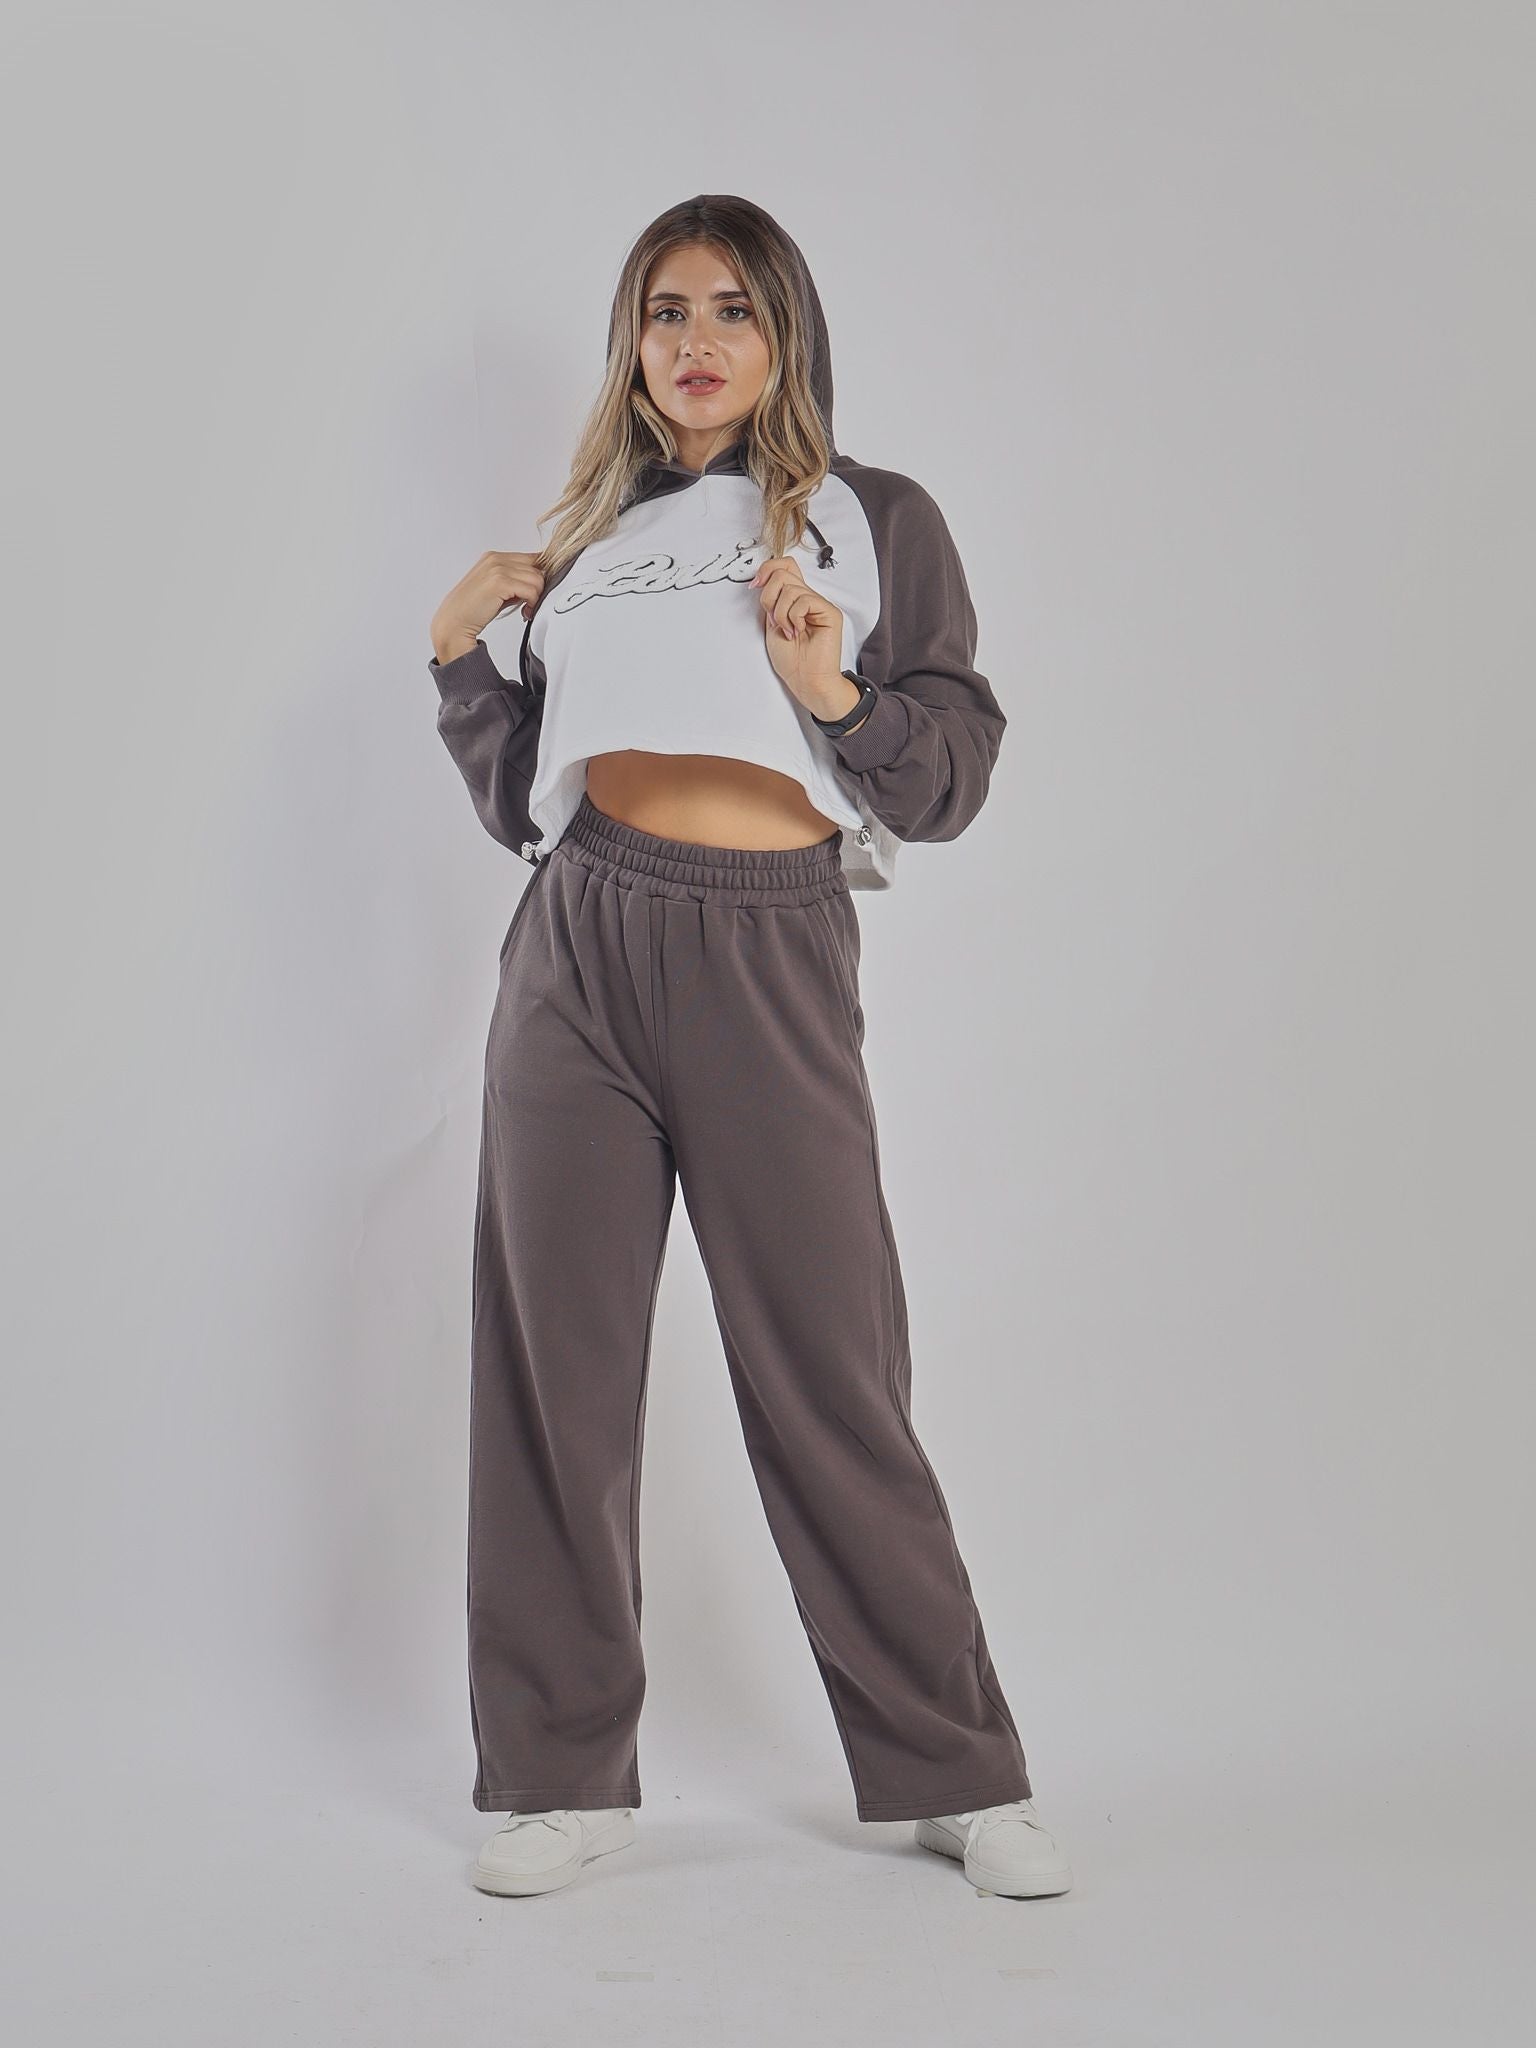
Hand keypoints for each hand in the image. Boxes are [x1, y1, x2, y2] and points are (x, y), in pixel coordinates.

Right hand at [430, 551, 545, 662]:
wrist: (454, 621)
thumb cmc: (472, 609)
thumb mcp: (496, 588)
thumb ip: (514, 580)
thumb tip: (539, 582)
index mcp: (494, 557)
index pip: (532, 558)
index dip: (539, 577)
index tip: (535, 593)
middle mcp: (496, 559)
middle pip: (537, 568)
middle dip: (538, 588)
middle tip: (530, 604)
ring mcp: (497, 568)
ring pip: (537, 579)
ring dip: (536, 597)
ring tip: (526, 609)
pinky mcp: (500, 582)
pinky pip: (531, 590)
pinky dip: (532, 603)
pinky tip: (524, 612)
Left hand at [750, 555, 856, 720]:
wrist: (806, 681)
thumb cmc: (792, 660)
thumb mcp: (771, 624)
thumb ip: (771, 601)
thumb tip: (761, 580)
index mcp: (794, 599)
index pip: (784, 565)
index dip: (767, 569)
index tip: (755, 585)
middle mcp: (808, 598)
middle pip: (783, 572)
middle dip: (768, 596)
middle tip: (773, 620)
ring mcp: (820, 604)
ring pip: (790, 588)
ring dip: (780, 613)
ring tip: (787, 631)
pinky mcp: (829, 612)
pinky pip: (804, 600)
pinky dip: (793, 617)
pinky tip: (797, 631)